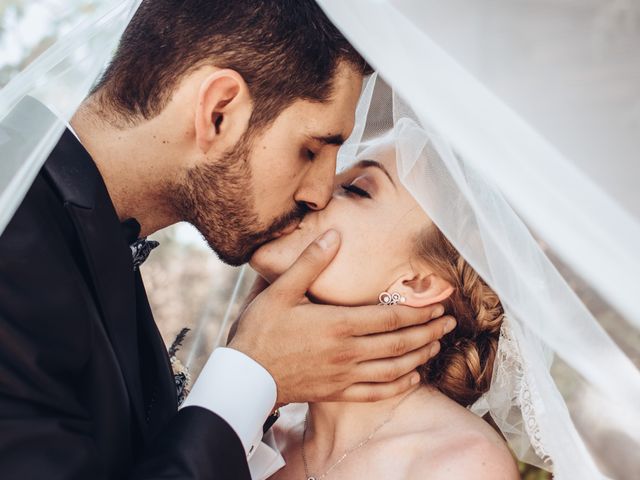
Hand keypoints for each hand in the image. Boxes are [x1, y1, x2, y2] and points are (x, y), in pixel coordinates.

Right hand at [228, 229, 455, 404]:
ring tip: (437, 346)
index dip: (418, 311)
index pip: (389, 317)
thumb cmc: (261, 331)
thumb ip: (310, 263)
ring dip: (419, 356)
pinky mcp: (337, 392)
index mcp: (337, 323)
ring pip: (393, 368)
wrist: (246, 376)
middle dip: (428, 332)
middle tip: (449, 324)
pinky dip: (398, 386)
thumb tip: (334, 236)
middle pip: (399, 342)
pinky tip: (412, 378)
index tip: (437, 304)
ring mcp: (344, 375)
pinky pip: (376, 392)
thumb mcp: (281, 291)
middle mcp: (347, 351)